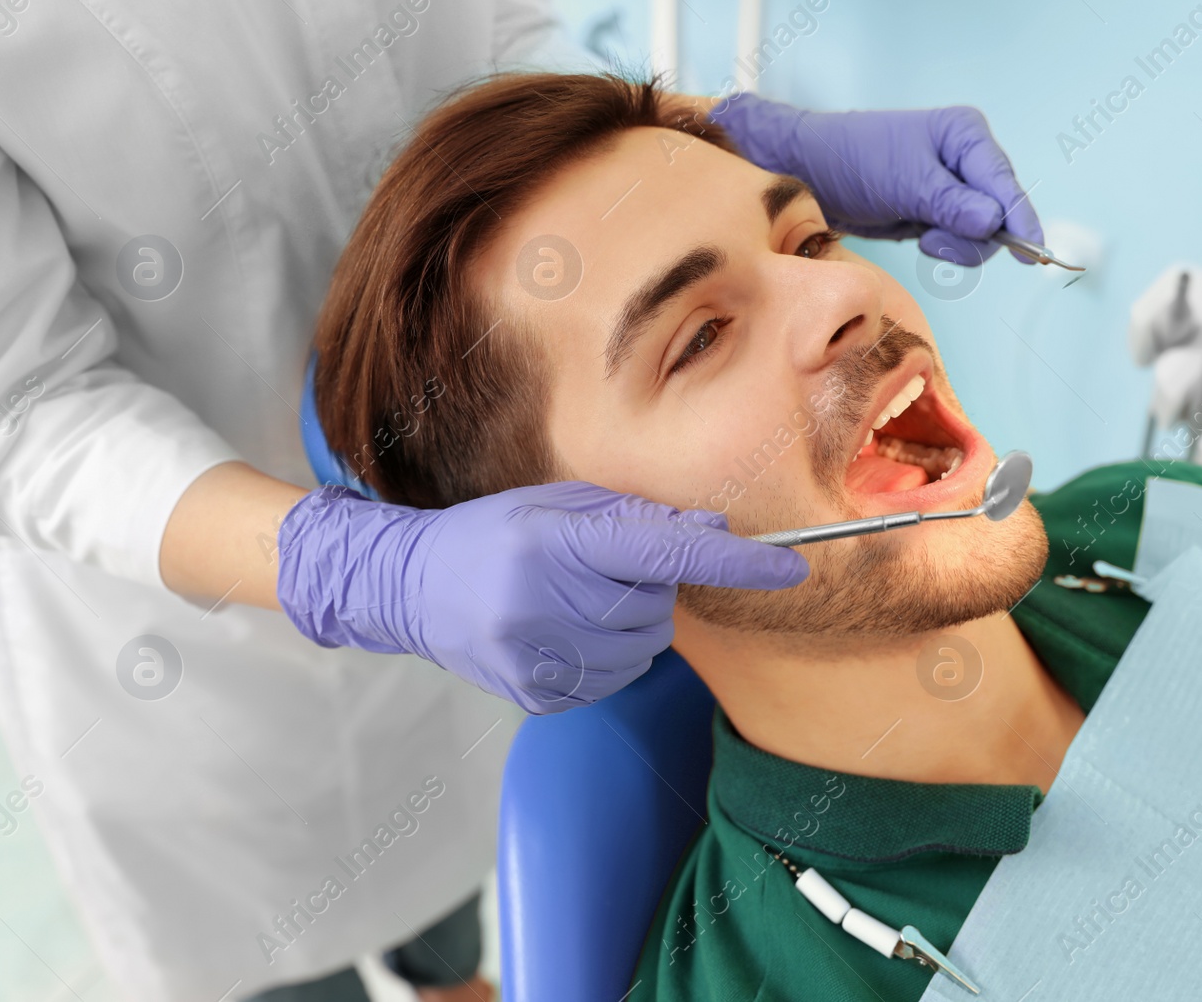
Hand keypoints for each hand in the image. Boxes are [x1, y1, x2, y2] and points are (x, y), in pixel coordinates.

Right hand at [275, 482, 807, 713]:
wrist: (411, 587)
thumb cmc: (494, 532)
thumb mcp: (561, 505)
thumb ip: (638, 517)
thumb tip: (715, 527)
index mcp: (553, 544)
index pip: (666, 554)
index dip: (735, 561)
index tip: (791, 568)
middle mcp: (543, 605)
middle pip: (658, 606)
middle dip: (648, 585)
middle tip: (601, 568)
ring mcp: (538, 659)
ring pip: (643, 647)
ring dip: (629, 622)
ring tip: (574, 598)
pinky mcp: (538, 696)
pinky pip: (614, 678)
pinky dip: (606, 654)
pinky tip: (561, 629)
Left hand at [710, 94, 1041, 266]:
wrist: (809, 173)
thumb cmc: (854, 161)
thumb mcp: (907, 183)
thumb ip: (953, 205)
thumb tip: (994, 222)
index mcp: (965, 135)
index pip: (1004, 182)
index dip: (1020, 219)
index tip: (1033, 254)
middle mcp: (965, 158)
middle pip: (1000, 210)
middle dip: (975, 234)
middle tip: (935, 239)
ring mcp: (952, 186)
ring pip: (981, 230)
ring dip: (957, 244)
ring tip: (923, 237)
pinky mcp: (937, 210)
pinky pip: (960, 238)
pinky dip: (946, 246)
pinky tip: (921, 238)